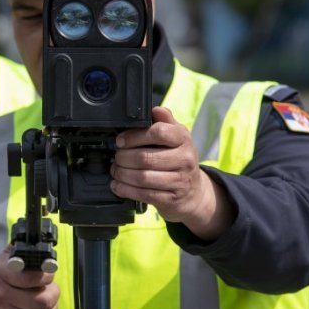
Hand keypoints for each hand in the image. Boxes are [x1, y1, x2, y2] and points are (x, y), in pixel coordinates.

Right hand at [0, 248, 59, 308]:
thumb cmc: (6, 279)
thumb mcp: (12, 258)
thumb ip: (28, 253)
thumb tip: (46, 255)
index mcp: (2, 273)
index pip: (31, 278)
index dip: (46, 276)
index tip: (48, 275)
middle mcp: (0, 295)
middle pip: (43, 301)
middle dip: (53, 293)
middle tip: (49, 289)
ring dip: (52, 307)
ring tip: (44, 300)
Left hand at [110, 106, 232, 240]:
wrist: (194, 193)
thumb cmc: (179, 160)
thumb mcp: (176, 137)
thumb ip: (165, 122)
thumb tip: (156, 109)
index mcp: (183, 139)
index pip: (159, 132)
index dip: (134, 136)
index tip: (120, 140)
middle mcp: (185, 159)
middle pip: (146, 158)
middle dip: (123, 158)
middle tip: (115, 157)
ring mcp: (179, 181)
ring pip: (143, 177)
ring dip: (122, 174)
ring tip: (115, 170)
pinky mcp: (171, 199)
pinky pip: (144, 194)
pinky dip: (126, 190)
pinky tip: (118, 185)